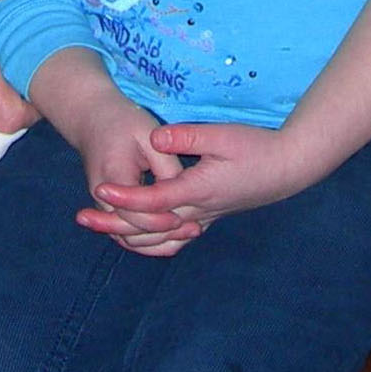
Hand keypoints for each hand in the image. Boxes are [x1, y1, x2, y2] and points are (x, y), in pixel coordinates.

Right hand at [74, 97, 196, 257]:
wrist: (93, 119)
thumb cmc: (124, 122)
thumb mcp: (149, 135)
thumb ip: (166, 166)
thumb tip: (181, 194)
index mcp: (112, 176)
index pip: (134, 215)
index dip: (160, 221)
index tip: (184, 217)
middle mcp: (102, 198)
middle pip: (131, 233)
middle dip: (163, 235)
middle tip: (195, 229)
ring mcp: (103, 206)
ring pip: (128, 239)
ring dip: (157, 241)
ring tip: (189, 233)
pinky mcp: (108, 208)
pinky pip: (127, 233)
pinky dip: (148, 239)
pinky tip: (173, 234)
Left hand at [84, 121, 304, 232]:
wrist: (288, 169)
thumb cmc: (257, 148)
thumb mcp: (222, 135)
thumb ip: (187, 136)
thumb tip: (155, 135)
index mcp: (198, 191)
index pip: (153, 201)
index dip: (125, 197)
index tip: (98, 190)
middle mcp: (197, 211)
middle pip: (149, 226)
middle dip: (114, 223)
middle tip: (82, 217)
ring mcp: (203, 217)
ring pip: (159, 236)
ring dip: (127, 232)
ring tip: (99, 223)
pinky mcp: (208, 216)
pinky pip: (172, 234)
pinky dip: (150, 236)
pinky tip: (136, 228)